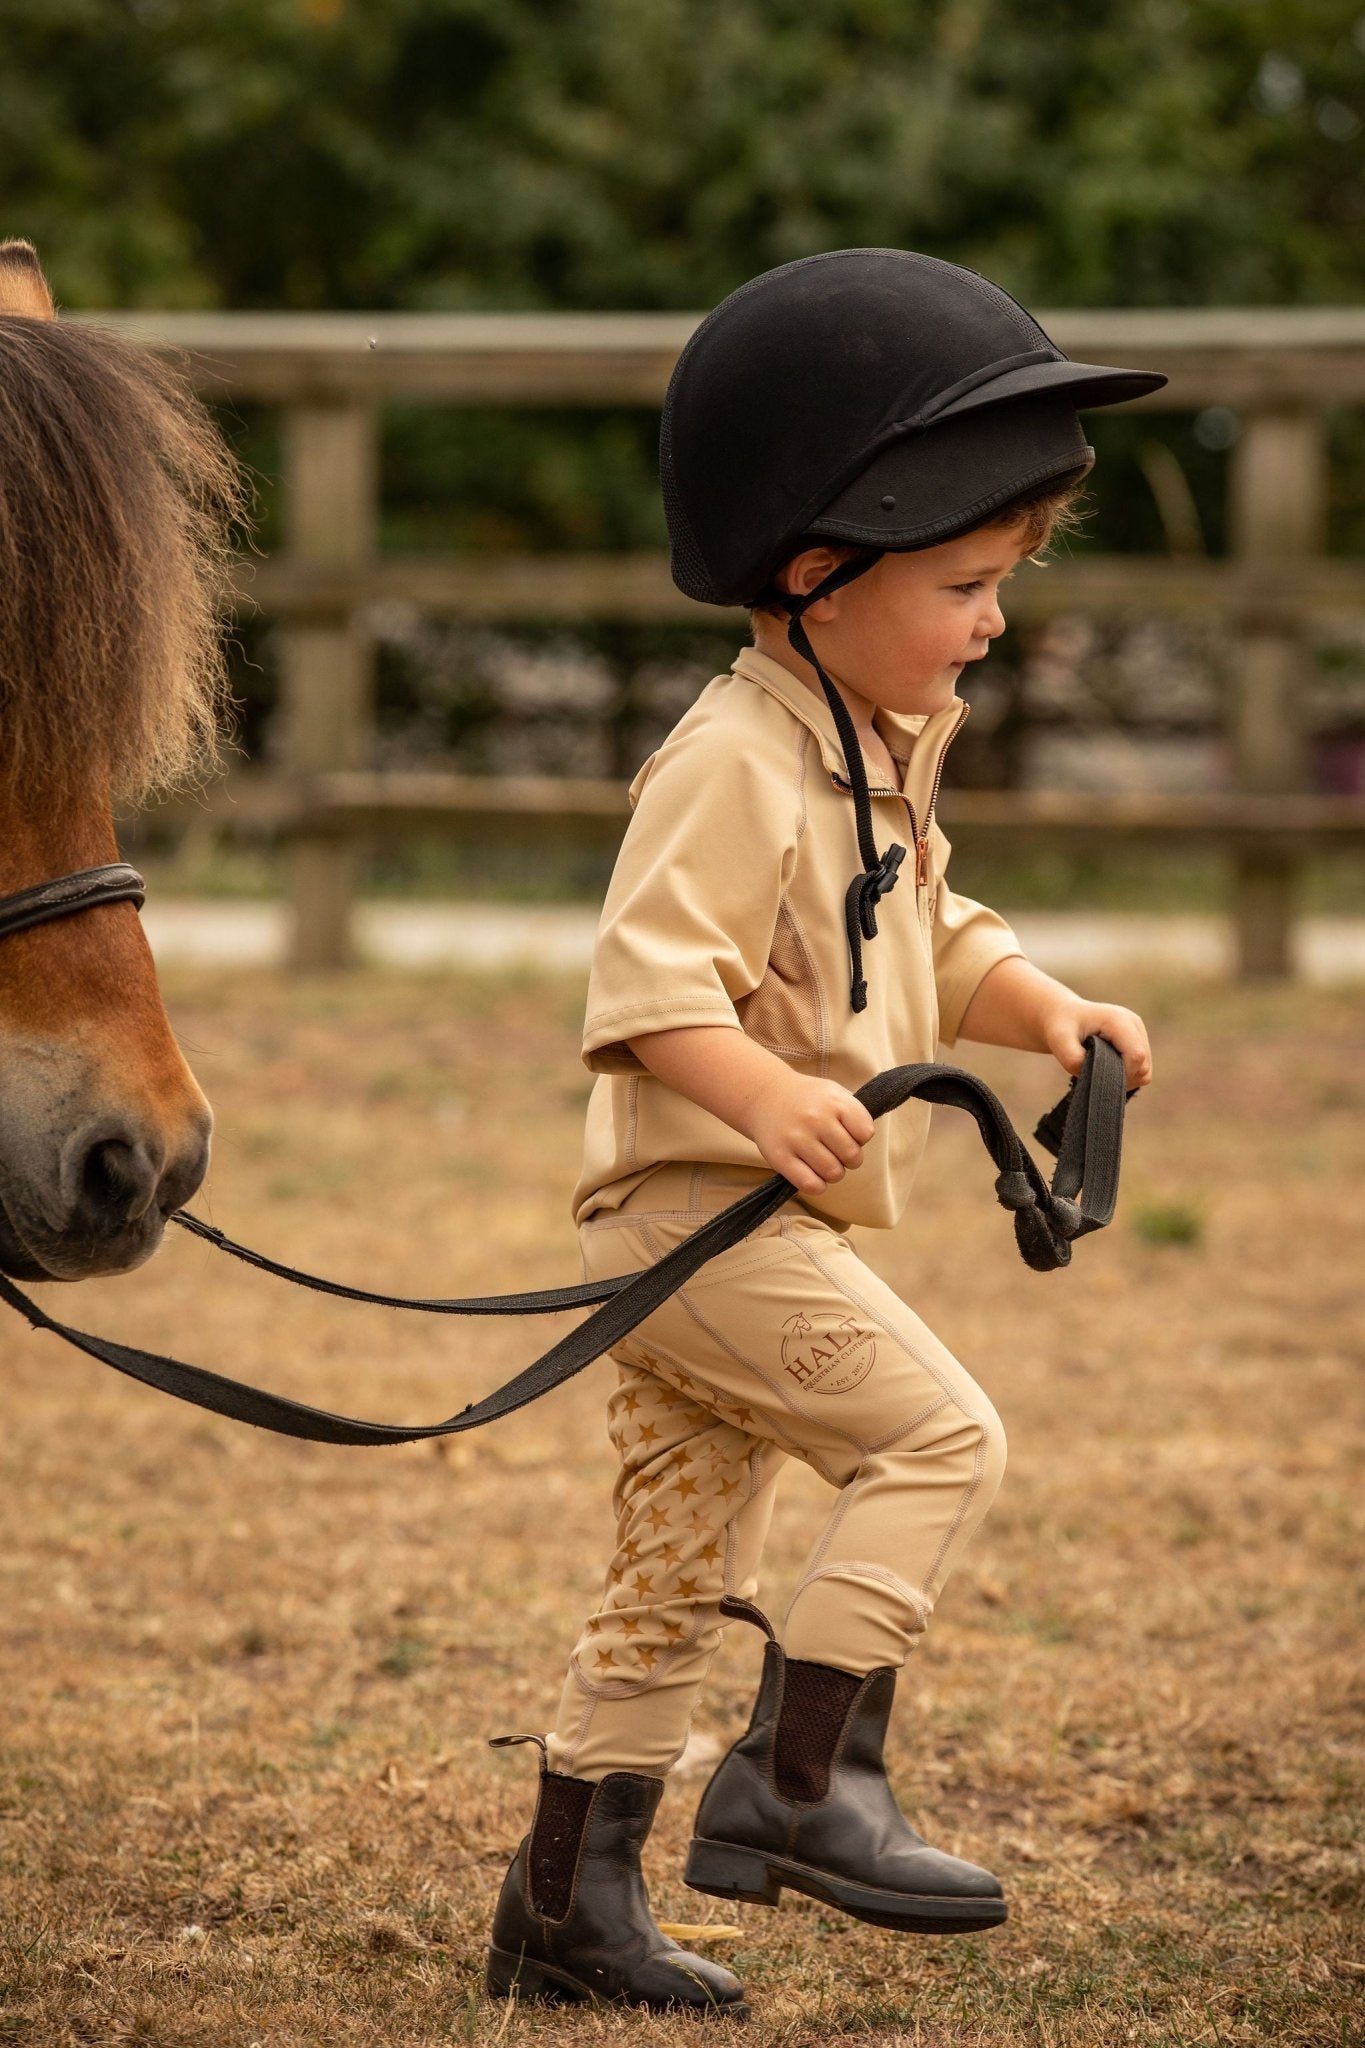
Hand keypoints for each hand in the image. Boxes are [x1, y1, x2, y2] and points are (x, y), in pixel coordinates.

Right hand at [745, 1072, 875, 1193]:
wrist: (764, 1095)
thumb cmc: (806, 1099)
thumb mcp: (834, 1093)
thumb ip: (854, 1113)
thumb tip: (864, 1141)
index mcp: (834, 1101)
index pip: (865, 1133)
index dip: (860, 1138)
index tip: (848, 1134)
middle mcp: (816, 1118)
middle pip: (852, 1156)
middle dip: (849, 1159)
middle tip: (836, 1152)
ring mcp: (797, 1138)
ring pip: (833, 1173)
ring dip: (833, 1172)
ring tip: (823, 1161)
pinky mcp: (780, 1158)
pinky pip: (811, 1184)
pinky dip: (817, 1185)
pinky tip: (812, 1174)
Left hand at [1042, 1000, 1151, 1090]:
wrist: (1064, 1016)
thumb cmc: (1061, 1027)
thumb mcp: (1058, 1041)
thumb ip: (1072, 1058)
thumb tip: (1092, 1074)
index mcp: (1119, 1020)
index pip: (1136, 1056)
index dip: (1121, 1074)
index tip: (1097, 1077)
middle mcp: (1134, 1023)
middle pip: (1143, 1066)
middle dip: (1122, 1078)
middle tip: (1095, 1076)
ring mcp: (1139, 1031)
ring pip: (1145, 1070)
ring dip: (1125, 1078)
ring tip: (1100, 1071)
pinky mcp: (1139, 1040)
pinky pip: (1142, 1069)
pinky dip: (1127, 1075)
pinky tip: (1107, 1069)